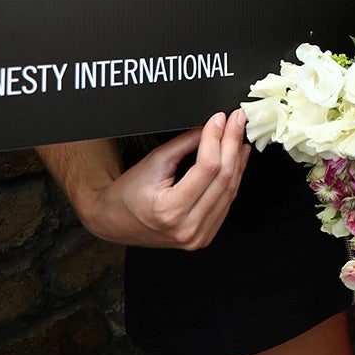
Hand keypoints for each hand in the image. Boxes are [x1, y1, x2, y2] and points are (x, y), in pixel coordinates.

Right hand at [79, 111, 249, 249]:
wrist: (115, 221)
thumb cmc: (128, 194)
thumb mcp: (154, 162)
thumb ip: (184, 144)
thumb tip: (211, 127)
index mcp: (169, 210)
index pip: (207, 168)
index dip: (217, 138)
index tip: (220, 119)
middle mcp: (187, 228)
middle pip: (223, 178)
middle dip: (232, 143)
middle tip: (237, 121)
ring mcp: (198, 235)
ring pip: (230, 190)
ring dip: (238, 160)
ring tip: (239, 136)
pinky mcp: (205, 235)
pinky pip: (227, 202)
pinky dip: (234, 178)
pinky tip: (237, 159)